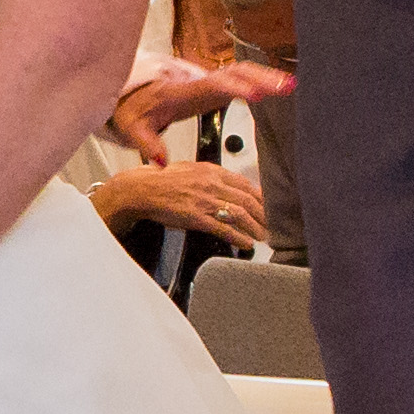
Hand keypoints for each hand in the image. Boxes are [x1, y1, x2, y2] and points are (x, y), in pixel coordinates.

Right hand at [91, 160, 271, 257]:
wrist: (143, 190)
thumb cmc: (163, 181)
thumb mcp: (192, 169)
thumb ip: (212, 176)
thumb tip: (228, 185)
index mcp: (212, 171)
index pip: (246, 184)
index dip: (261, 197)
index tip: (268, 206)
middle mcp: (212, 184)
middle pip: (248, 200)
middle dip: (263, 215)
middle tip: (270, 224)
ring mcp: (205, 201)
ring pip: (240, 214)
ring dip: (255, 227)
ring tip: (262, 236)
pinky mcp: (197, 217)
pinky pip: (224, 228)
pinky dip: (239, 237)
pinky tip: (246, 243)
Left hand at [113, 57, 294, 146]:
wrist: (128, 92)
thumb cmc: (132, 109)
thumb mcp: (132, 129)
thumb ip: (147, 144)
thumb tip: (161, 161)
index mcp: (181, 92)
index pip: (212, 87)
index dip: (236, 88)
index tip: (256, 95)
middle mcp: (196, 82)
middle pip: (234, 74)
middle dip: (261, 78)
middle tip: (285, 86)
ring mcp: (205, 80)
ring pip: (239, 71)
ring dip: (264, 75)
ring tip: (290, 84)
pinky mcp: (211, 83)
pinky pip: (238, 76)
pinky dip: (259, 77)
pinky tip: (277, 83)